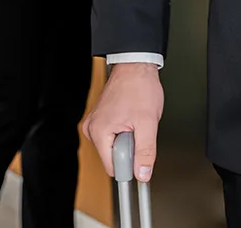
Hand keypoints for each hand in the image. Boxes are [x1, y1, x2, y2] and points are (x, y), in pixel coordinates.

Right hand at [83, 62, 163, 182]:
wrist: (136, 66)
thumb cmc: (139, 87)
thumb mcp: (148, 123)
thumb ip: (146, 152)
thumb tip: (143, 174)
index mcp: (98, 131)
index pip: (113, 168)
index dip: (131, 164)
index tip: (140, 152)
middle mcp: (92, 128)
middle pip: (114, 157)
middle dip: (130, 148)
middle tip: (138, 129)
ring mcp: (95, 123)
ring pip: (115, 147)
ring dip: (128, 139)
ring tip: (135, 120)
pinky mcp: (101, 119)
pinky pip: (114, 137)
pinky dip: (125, 131)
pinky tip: (131, 118)